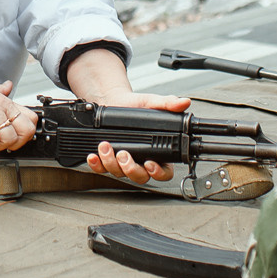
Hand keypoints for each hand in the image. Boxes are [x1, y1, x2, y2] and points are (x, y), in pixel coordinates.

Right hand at [0, 52, 36, 152]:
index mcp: (7, 102)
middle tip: (2, 144)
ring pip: (9, 138)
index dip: (26, 133)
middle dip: (17, 143)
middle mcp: (3, 107)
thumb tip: (8, 85)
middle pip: (27, 131)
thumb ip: (0, 90)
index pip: (32, 119)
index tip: (14, 137)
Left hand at [67, 49, 179, 182]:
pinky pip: (101, 169)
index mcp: (157, 153)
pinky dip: (96, 164)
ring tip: (106, 146)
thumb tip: (183, 102)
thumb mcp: (152, 103)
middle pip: (140, 177)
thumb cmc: (136, 106)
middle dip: (131, 169)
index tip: (151, 164)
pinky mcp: (105, 160)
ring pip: (119, 173)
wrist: (114, 101)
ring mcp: (122, 163)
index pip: (164, 172)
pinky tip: (93, 156)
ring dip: (111, 162)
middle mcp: (140, 161)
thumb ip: (168, 104)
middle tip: (124, 154)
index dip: (159, 173)